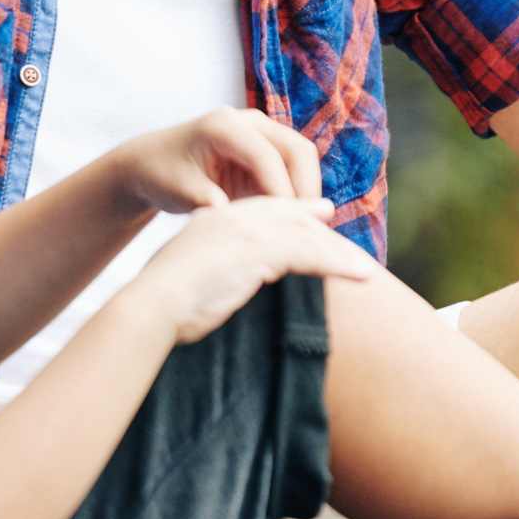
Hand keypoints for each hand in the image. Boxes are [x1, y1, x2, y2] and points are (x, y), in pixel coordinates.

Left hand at [112, 108, 323, 213]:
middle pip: (298, 151)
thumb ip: (205, 201)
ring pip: (302, 160)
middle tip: (306, 228)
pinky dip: (298, 194)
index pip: (266, 156)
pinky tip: (294, 222)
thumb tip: (231, 216)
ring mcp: (262, 134)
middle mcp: (249, 122)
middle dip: (306, 190)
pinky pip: (295, 171)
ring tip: (303, 228)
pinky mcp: (267, 151)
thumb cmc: (162, 173)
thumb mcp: (178, 190)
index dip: (281, 190)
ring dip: (307, 192)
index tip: (287, 224)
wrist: (152, 163)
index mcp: (224, 125)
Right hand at [128, 196, 373, 344]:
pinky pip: (310, 253)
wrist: (150, 306)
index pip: (269, 212)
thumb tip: (229, 286)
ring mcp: (248, 230)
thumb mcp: (193, 276)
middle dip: (328, 237)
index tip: (324, 226)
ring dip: (342, 255)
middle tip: (356, 256)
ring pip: (308, 235)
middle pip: (294, 220)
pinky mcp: (260, 249)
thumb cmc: (164, 304)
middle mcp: (236, 217)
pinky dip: (339, 264)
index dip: (300, 219)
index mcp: (218, 219)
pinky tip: (360, 275)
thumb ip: (218, 269)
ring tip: (368, 273)